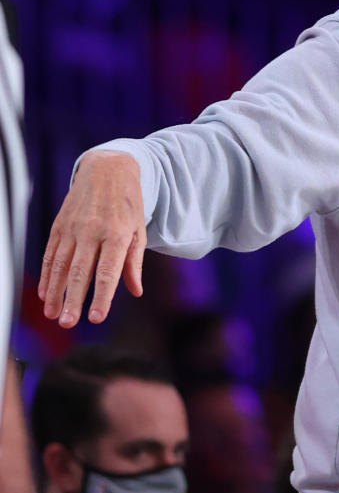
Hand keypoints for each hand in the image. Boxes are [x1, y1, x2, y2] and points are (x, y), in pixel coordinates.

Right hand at [39, 150, 145, 327]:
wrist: (108, 169)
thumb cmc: (128, 204)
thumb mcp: (138, 230)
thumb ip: (134, 261)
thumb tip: (135, 290)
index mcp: (116, 234)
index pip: (108, 271)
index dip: (101, 296)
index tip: (96, 318)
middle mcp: (92, 232)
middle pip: (80, 271)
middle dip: (73, 299)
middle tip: (68, 324)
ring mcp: (73, 228)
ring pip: (61, 265)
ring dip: (55, 292)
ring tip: (53, 314)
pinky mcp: (59, 225)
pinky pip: (50, 253)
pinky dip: (46, 275)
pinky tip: (45, 293)